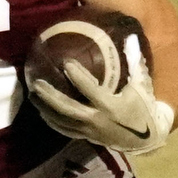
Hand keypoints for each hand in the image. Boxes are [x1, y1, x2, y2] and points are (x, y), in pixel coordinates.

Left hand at [29, 38, 174, 155]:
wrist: (145, 139)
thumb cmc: (142, 108)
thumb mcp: (142, 85)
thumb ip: (135, 62)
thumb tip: (132, 38)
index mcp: (111, 106)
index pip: (90, 89)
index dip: (78, 76)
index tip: (66, 63)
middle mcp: (97, 119)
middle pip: (68, 108)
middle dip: (50, 96)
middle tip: (37, 83)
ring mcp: (89, 131)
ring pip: (62, 120)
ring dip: (46, 108)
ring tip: (32, 95)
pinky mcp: (86, 137)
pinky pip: (64, 130)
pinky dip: (52, 121)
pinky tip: (41, 111)